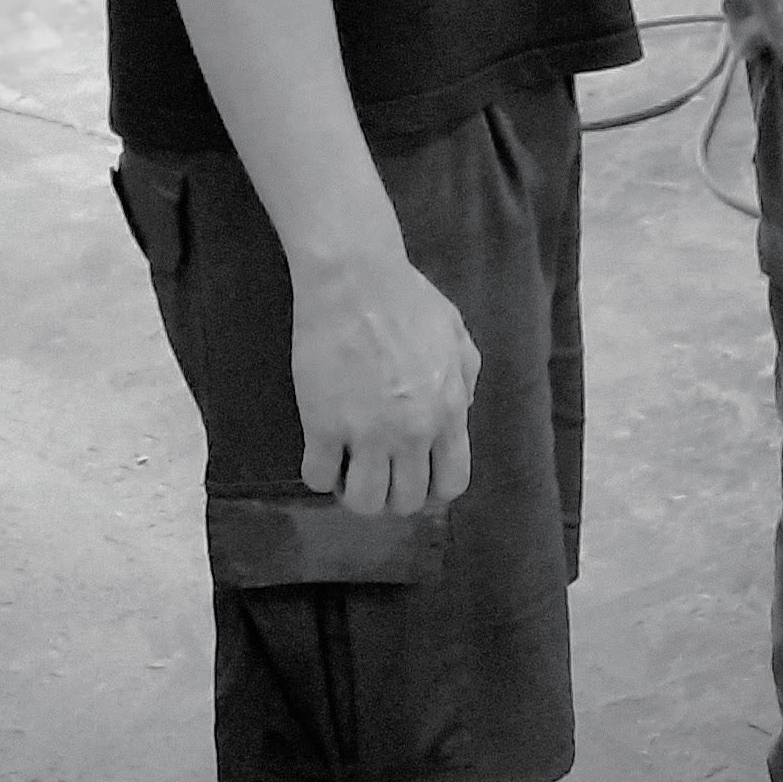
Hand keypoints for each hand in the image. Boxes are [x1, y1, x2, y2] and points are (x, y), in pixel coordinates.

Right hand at [289, 249, 481, 515]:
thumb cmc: (408, 298)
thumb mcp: (456, 334)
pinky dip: (319, 474)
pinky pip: (318, 478)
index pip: (450, 484)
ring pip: (364, 503)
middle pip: (406, 501)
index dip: (431, 489)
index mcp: (448, 412)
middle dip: (392, 494)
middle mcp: (412, 432)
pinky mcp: (322, 425)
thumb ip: (464, 378)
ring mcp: (366, 432)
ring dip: (355, 493)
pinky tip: (320, 451)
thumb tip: (461, 410)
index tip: (412, 474)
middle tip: (375, 470)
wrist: (355, 278)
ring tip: (347, 469)